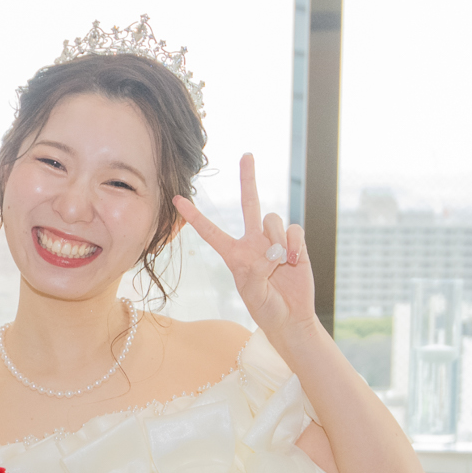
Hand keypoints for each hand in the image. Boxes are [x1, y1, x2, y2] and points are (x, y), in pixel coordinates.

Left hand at [173, 153, 315, 340]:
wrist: (293, 317)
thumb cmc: (267, 309)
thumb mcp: (253, 296)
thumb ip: (256, 273)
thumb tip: (269, 253)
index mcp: (235, 255)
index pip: (211, 232)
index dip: (194, 216)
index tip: (177, 199)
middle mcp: (254, 242)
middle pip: (249, 203)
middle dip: (248, 179)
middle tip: (246, 155)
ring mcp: (275, 241)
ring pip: (273, 219)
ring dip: (276, 240)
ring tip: (279, 263)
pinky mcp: (294, 243)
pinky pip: (293, 229)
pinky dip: (293, 244)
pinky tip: (293, 261)